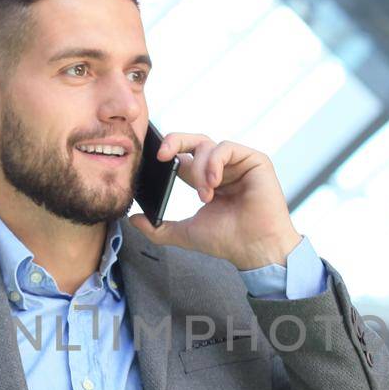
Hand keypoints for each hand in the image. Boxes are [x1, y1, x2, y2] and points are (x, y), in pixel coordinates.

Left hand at [127, 133, 301, 270]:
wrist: (255, 249)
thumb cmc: (227, 241)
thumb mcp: (185, 233)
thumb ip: (158, 228)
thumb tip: (133, 220)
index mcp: (207, 180)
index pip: (183, 157)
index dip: (168, 154)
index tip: (154, 161)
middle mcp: (223, 168)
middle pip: (194, 140)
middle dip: (175, 142)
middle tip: (162, 155)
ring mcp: (239, 163)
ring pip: (208, 145)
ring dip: (200, 169)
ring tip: (206, 194)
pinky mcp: (255, 160)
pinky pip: (226, 147)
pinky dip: (214, 163)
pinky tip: (214, 183)